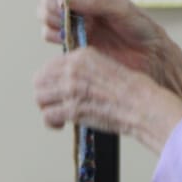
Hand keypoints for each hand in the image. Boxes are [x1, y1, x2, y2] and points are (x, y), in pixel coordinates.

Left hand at [33, 47, 181, 152]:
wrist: (141, 105)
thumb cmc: (131, 90)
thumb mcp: (105, 65)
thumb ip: (84, 69)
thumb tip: (69, 79)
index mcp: (82, 56)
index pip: (50, 65)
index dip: (49, 79)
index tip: (55, 88)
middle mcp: (73, 70)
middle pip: (40, 81)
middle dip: (44, 93)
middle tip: (52, 102)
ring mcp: (71, 90)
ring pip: (40, 98)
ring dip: (46, 107)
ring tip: (55, 114)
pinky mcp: (72, 110)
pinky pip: (47, 116)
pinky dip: (51, 123)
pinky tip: (59, 125)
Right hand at [38, 0, 181, 104]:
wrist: (147, 55)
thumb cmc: (140, 28)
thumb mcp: (121, 10)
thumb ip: (94, 3)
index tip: (63, 0)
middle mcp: (79, 2)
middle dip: (51, 5)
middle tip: (65, 17)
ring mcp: (74, 21)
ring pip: (45, 15)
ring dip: (51, 21)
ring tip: (71, 29)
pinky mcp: (72, 40)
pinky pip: (49, 34)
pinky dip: (54, 36)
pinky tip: (71, 39)